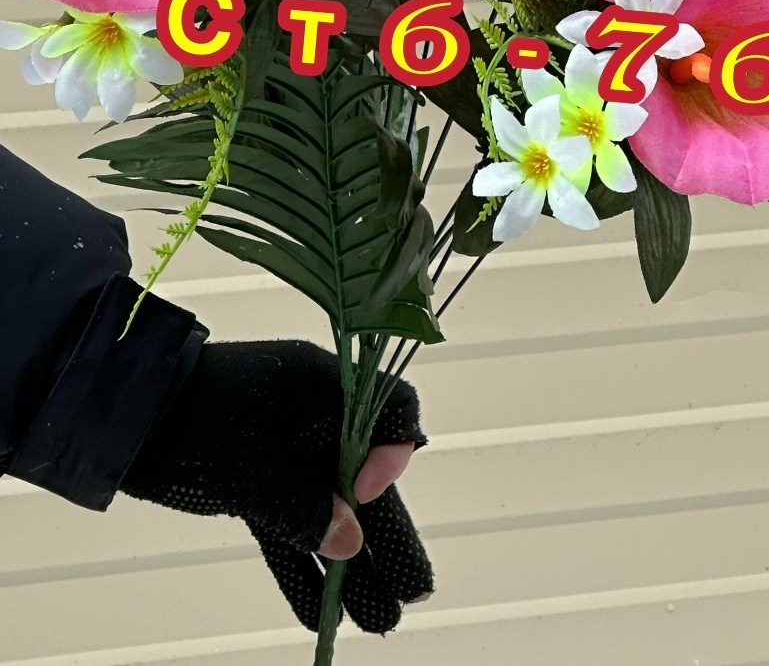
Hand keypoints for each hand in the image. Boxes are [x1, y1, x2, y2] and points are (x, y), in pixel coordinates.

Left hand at [119, 339, 432, 633]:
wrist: (120, 413)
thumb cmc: (192, 426)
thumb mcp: (251, 474)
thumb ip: (304, 510)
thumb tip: (350, 542)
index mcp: (322, 387)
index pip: (390, 413)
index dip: (392, 457)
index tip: (363, 493)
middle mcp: (313, 413)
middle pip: (364, 479)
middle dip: (386, 538)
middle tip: (411, 593)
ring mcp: (284, 443)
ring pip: (328, 505)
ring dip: (348, 561)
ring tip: (378, 618)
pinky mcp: (254, 472)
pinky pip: (290, 515)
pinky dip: (301, 557)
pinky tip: (322, 612)